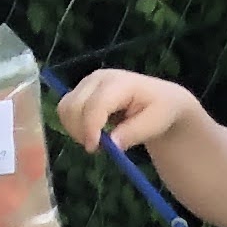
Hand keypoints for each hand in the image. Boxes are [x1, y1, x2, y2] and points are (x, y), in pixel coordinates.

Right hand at [56, 66, 206, 157]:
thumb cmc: (161, 110)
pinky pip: (66, 110)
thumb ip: (133, 133)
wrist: (160, 99)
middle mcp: (99, 78)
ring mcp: (87, 82)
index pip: (95, 105)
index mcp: (120, 83)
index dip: (90, 128)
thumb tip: (112, 144)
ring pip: (65, 108)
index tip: (95, 148)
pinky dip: (73, 126)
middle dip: (81, 131)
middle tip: (99, 149)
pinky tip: (92, 134)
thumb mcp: (155, 123)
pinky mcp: (81, 90)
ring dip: (75, 130)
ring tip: (97, 142)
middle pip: (74, 106)